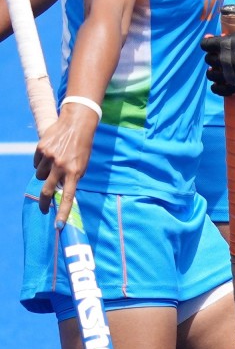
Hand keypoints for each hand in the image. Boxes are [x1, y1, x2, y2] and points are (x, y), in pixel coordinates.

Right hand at [34, 109, 95, 225]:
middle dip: (45, 202)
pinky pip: (36, 163)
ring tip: (55, 163)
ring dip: (45, 174)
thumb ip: (73, 177)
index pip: (68, 196)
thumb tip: (60, 191)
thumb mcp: (83, 163)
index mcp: (75, 171)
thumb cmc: (82, 147)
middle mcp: (61, 166)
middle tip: (44, 208)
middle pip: (47, 191)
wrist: (77, 123)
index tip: (58, 226)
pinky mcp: (41, 149)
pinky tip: (50, 154)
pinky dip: (41, 162)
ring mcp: (50, 158)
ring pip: (40, 175)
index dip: (62, 212)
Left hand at [200, 22, 234, 94]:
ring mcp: (228, 75)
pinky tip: (221, 83)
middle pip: (208, 59)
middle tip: (223, 57)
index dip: (209, 44)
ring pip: (211, 74)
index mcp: (225, 44)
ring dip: (215, 71)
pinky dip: (217, 86)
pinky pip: (217, 89)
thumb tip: (222, 31)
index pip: (205, 44)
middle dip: (214, 57)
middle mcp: (223, 60)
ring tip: (221, 71)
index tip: (214, 45)